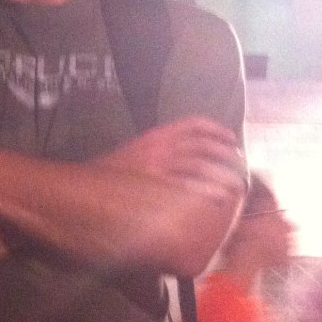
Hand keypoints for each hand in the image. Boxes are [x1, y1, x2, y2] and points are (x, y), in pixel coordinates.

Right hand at [95, 118, 246, 203]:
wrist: (82, 187)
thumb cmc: (108, 176)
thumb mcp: (135, 154)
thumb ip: (159, 151)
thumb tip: (183, 160)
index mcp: (155, 135)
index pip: (194, 125)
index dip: (217, 131)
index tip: (230, 139)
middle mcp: (159, 146)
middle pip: (204, 145)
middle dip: (227, 155)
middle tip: (238, 166)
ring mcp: (158, 165)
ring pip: (202, 164)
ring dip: (222, 174)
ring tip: (234, 184)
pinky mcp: (156, 185)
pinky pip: (189, 185)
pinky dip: (206, 190)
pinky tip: (217, 196)